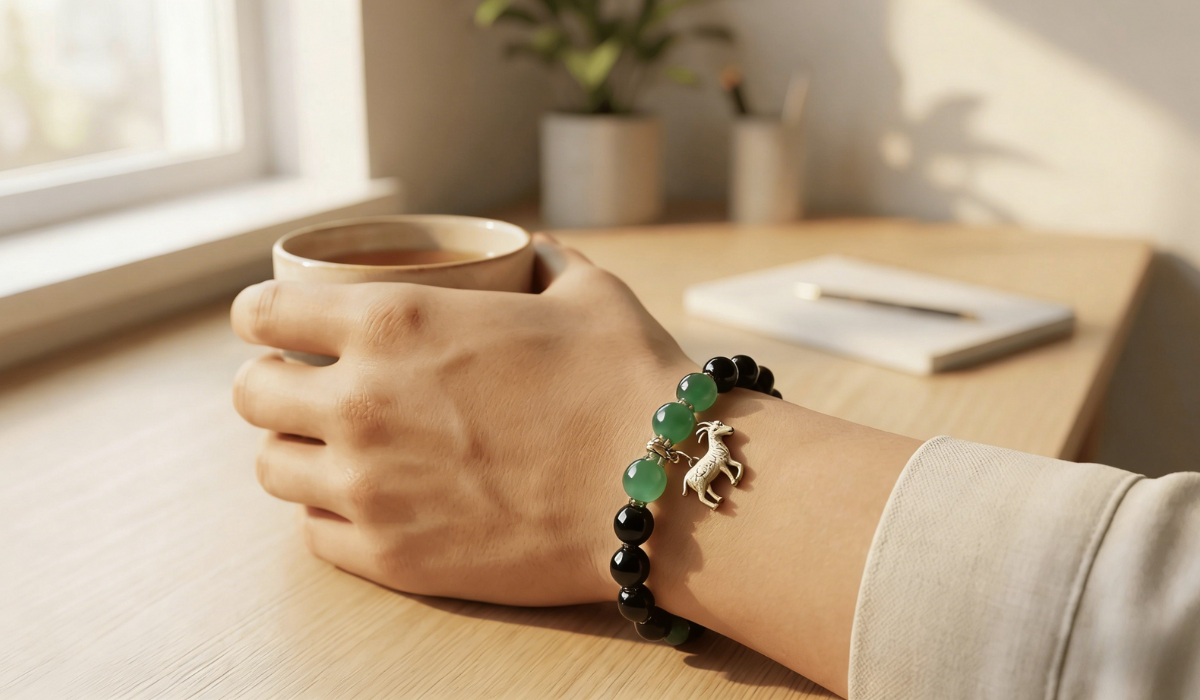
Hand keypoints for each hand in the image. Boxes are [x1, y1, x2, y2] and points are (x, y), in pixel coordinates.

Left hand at [231, 235, 692, 605]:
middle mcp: (362, 404)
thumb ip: (544, 261)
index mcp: (393, 323)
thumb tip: (534, 250)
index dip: (261, 317)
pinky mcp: (392, 557)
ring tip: (334, 449)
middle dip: (272, 384)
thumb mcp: (587, 292)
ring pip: (272, 469)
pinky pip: (315, 535)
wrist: (663, 490)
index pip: (263, 314)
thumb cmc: (627, 381)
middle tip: (310, 388)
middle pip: (253, 396)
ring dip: (295, 451)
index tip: (276, 326)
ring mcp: (370, 487)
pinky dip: (330, 513)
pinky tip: (366, 501)